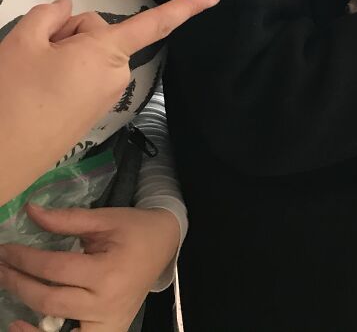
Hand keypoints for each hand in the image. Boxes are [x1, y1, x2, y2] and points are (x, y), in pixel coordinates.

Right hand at [0, 0, 218, 204]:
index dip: (184, 7)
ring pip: (89, 54)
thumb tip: (66, 6)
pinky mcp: (92, 113)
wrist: (0, 159)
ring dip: (64, 55)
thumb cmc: (11, 97)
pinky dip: (65, 74)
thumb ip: (48, 14)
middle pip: (98, 33)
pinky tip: (39, 88)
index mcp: (107, 53)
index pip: (154, 23)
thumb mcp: (21, 42)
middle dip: (70, 35)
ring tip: (33, 75)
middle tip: (37, 53)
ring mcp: (105, 97)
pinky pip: (84, 77)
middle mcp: (116, 75)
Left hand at [0, 204, 179, 331]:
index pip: (55, 268)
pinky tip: (21, 326)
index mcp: (108, 272)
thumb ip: (67, 219)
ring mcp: (106, 324)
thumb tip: (30, 210)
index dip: (25, 259)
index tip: (5, 249)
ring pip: (54, 327)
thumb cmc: (135, 229)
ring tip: (7, 287)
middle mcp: (105, 304)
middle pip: (49, 299)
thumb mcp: (105, 218)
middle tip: (0, 265)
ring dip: (25, 309)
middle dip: (18, 281)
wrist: (164, 246)